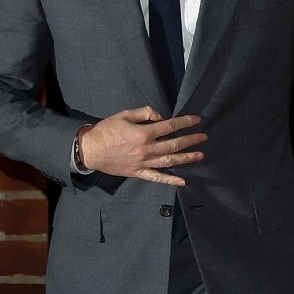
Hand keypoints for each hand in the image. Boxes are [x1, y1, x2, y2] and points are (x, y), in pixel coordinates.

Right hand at [77, 107, 205, 184]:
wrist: (90, 150)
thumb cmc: (107, 130)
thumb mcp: (124, 115)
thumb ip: (145, 113)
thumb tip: (161, 116)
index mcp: (143, 133)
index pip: (170, 126)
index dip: (185, 122)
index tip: (196, 120)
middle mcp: (146, 149)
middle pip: (174, 144)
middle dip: (191, 140)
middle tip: (203, 137)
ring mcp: (143, 163)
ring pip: (170, 161)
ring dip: (187, 158)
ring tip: (200, 155)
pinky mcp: (138, 173)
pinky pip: (157, 178)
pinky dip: (170, 180)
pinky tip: (183, 181)